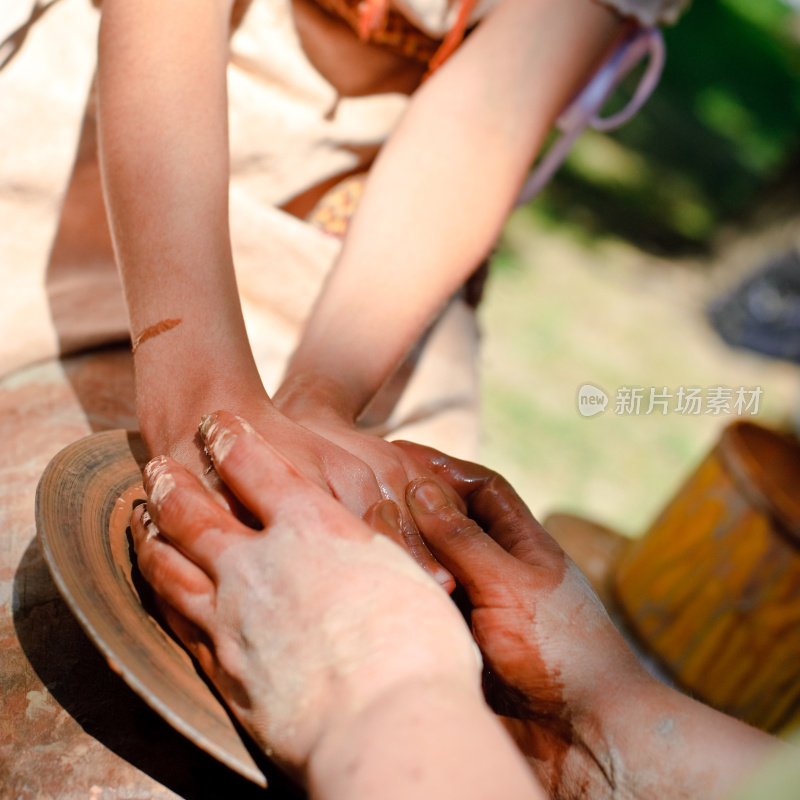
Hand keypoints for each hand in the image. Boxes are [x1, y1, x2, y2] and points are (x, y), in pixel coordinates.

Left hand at [130, 412, 482, 779]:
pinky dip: (160, 592)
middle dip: (173, 482)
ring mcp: (232, 615)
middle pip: (195, 510)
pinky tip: (160, 589)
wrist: (388, 726)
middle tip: (158, 468)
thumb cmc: (418, 648)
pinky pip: (175, 618)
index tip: (216, 422)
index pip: (255, 467)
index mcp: (313, 527)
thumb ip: (382, 547)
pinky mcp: (221, 666)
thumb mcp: (409, 576)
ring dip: (151, 535)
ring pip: (169, 563)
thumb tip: (375, 532)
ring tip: (141, 519)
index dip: (230, 439)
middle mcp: (261, 563)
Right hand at [397, 442, 650, 797]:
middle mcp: (496, 568)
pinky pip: (421, 603)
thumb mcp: (510, 583)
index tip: (400, 452)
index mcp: (522, 543)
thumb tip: (420, 488)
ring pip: (430, 562)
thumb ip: (462, 538)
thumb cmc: (560, 651)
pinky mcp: (457, 639)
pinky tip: (372, 578)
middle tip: (368, 492)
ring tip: (363, 532)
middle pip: (449, 522)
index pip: (482, 487)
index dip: (444, 466)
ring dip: (402, 549)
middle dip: (413, 506)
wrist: (579, 735)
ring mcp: (476, 604)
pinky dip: (400, 588)